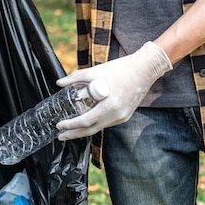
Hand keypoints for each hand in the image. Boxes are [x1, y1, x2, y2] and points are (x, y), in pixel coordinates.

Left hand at [56, 41, 172, 139]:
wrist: (145, 69)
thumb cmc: (121, 69)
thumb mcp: (96, 71)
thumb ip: (76, 77)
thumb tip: (59, 83)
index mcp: (110, 105)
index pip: (86, 121)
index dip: (71, 125)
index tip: (59, 125)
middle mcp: (117, 115)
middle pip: (92, 130)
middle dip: (74, 134)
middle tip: (61, 136)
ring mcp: (123, 117)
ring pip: (99, 128)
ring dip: (84, 130)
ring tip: (70, 131)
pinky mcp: (125, 115)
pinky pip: (107, 123)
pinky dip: (95, 124)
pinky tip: (87, 123)